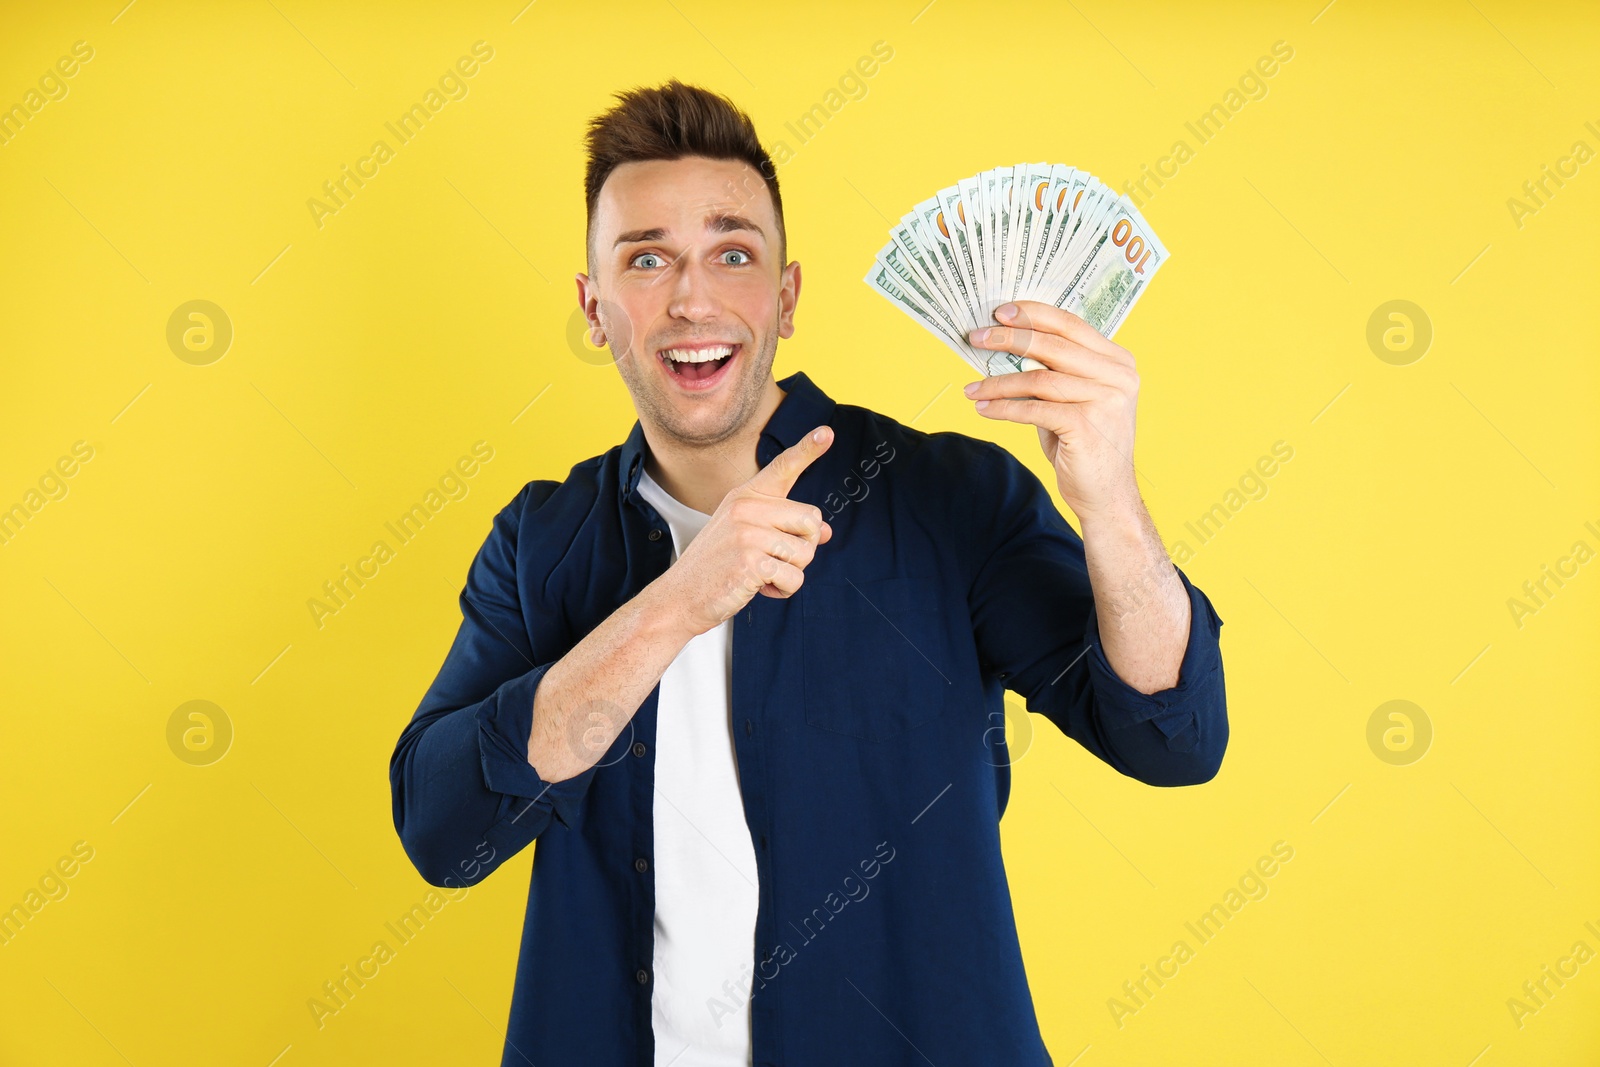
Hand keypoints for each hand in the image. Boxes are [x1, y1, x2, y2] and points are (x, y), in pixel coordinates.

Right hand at [663, 425, 834, 636]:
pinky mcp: (751, 562)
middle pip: (812, 520)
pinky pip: (795, 578)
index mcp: (746, 496)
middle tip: (772, 559)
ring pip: (806, 553)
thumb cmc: (716, 566)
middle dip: (802, 547)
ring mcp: (747, 533)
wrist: (679, 596)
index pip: (783, 467)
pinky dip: (783, 591)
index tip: (828, 432)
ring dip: (791, 573)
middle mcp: (746, 508)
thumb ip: (785, 528)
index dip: (808, 449)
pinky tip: (757, 588)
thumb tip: (825, 532)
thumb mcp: (748, 537)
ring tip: (760, 575)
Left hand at [964, 300, 1140, 519]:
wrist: (1107, 496)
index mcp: (1118, 361)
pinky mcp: (1087, 426)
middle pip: (1053, 345)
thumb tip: (1006, 345)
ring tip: (972, 388)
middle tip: (976, 337)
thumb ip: (1053, 371)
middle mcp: (1118, 376)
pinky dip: (1003, 408)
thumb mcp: (1073, 399)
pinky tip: (983, 409)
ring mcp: (1106, 400)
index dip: (1033, 314)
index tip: (1000, 312)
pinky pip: (1033, 409)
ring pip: (1038, 378)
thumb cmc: (1084, 444)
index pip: (1071, 325)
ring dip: (998, 383)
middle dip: (1009, 339)